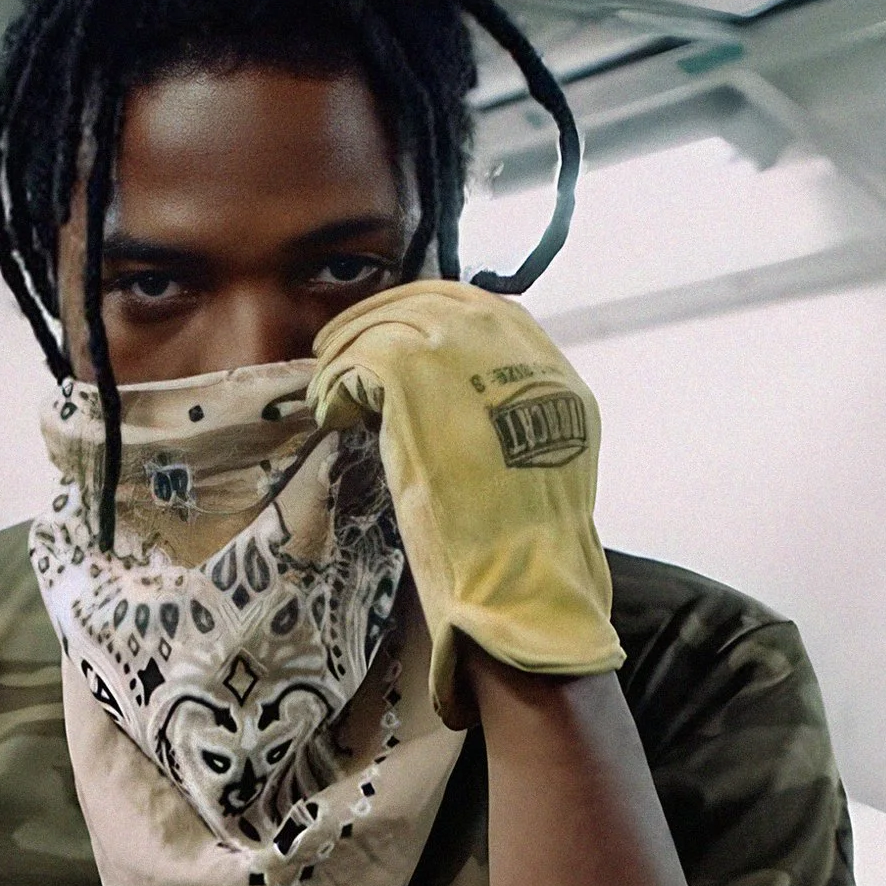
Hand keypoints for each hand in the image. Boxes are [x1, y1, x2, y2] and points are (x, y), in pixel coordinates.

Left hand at [309, 279, 621, 728]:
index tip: (399, 342)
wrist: (522, 586)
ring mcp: (468, 357)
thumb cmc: (526, 560)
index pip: (489, 313)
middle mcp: (519, 353)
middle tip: (346, 345)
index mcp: (557, 377)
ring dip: (352, 349)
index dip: (436, 320)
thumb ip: (514, 430)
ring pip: (393, 321)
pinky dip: (338, 381)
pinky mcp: (417, 375)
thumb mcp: (540, 478)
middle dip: (387, 319)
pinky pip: (362, 355)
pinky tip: (330, 410)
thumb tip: (465, 416)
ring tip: (329, 383)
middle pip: (439, 300)